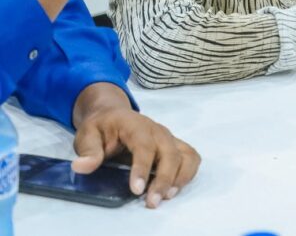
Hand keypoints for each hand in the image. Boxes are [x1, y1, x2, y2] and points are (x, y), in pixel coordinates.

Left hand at [72, 85, 199, 208]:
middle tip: (152, 202)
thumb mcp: (87, 134)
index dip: (142, 168)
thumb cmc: (101, 126)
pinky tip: (175, 188)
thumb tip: (82, 166)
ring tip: (166, 196)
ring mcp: (169, 137)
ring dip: (180, 177)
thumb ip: (88, 150)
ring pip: (185, 155)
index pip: (144, 145)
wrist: (113, 115)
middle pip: (170, 153)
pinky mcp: (175, 145)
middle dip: (163, 179)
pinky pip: (191, 157)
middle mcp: (158, 130)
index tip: (137, 190)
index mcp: (136, 125)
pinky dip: (188, 173)